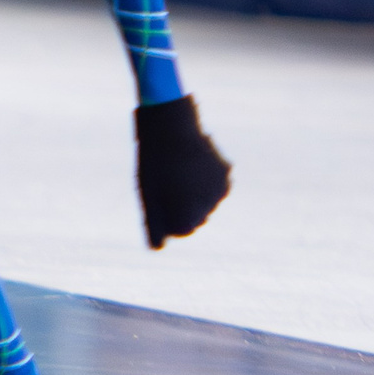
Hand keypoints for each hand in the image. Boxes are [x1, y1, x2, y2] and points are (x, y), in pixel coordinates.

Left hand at [134, 95, 229, 248]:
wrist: (170, 127)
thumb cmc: (153, 166)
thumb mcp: (148, 198)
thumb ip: (154, 226)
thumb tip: (158, 248)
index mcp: (186, 220)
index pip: (180, 230)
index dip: (167, 213)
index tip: (159, 195)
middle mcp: (208, 210)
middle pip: (196, 217)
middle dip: (183, 204)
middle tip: (167, 180)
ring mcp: (219, 192)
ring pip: (206, 200)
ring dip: (194, 191)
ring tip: (180, 169)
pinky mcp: (226, 174)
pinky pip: (213, 184)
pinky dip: (204, 178)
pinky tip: (192, 161)